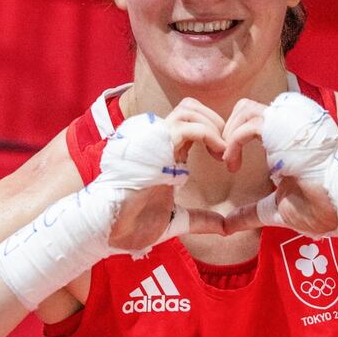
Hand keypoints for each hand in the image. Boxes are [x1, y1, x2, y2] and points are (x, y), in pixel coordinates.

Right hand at [106, 98, 227, 250]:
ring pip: (188, 110)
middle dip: (215, 120)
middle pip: (190, 107)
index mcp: (163, 152)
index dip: (211, 130)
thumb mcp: (176, 219)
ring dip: (212, 124)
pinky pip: (188, 127)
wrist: (109, 229)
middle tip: (228, 147)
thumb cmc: (133, 224)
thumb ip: (200, 219)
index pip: (189, 121)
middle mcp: (158, 141)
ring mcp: (154, 140)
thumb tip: (224, 226)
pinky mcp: (154, 146)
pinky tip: (218, 154)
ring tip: (223, 150)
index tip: (226, 158)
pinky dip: (209, 135)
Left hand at [221, 96, 337, 236]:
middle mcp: (290, 124)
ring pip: (247, 109)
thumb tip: (227, 225)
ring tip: (227, 160)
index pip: (255, 117)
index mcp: (288, 136)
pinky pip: (250, 126)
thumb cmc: (316, 209)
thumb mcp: (274, 207)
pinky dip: (234, 143)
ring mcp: (290, 124)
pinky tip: (232, 165)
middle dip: (228, 128)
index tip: (229, 163)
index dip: (236, 133)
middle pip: (247, 107)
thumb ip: (250, 211)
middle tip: (222, 156)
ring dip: (229, 133)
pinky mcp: (287, 132)